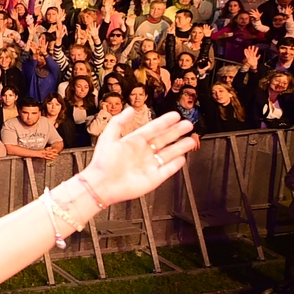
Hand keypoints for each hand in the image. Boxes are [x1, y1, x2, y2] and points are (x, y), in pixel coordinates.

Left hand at [80, 110, 196, 205]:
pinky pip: (168, 170)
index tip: (175, 115)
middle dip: (177, 132)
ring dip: (180, 147)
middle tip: (188, 124)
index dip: (165, 122)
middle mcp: (143, 152)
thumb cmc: (102, 162)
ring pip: (169, 154)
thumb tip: (130, 109)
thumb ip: (119, 122)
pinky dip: (175, 164)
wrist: (102, 184)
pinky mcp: (154, 178)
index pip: (154, 128)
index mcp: (134, 142)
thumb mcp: (108, 137)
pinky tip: (182, 158)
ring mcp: (149, 165)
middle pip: (164, 139)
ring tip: (191, 140)